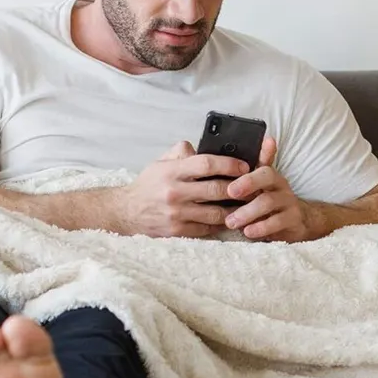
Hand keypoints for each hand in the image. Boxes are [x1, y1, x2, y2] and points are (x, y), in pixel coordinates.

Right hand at [122, 141, 248, 237]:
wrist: (126, 212)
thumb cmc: (148, 185)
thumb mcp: (160, 163)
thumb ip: (181, 152)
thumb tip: (203, 146)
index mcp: (172, 171)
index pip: (207, 164)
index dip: (229, 164)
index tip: (244, 166)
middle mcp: (175, 192)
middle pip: (216, 189)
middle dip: (238, 188)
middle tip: (251, 186)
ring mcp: (177, 214)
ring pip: (216, 212)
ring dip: (234, 208)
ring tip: (245, 203)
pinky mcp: (178, 231)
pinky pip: (207, 228)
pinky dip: (220, 223)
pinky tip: (228, 217)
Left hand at [223, 138, 308, 241]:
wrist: (294, 222)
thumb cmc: (266, 203)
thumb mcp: (255, 189)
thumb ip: (240, 174)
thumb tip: (214, 150)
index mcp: (269, 175)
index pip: (261, 165)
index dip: (246, 173)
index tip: (230, 187)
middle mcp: (280, 185)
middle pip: (267, 177)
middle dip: (247, 185)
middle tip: (229, 194)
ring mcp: (288, 201)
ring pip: (269, 201)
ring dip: (248, 212)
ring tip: (231, 222)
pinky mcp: (293, 219)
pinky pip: (277, 222)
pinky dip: (260, 227)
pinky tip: (247, 232)